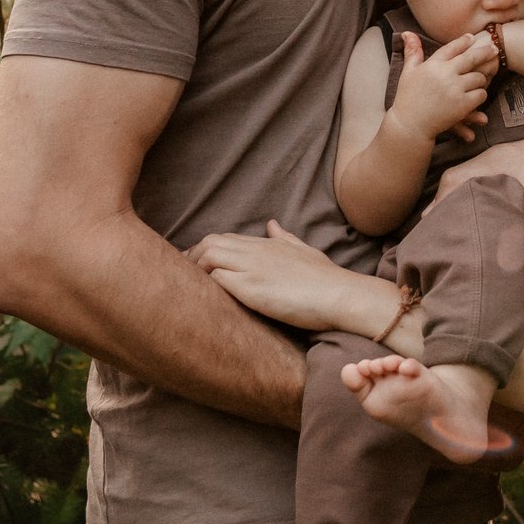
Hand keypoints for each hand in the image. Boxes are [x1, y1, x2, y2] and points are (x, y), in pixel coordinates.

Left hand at [186, 220, 374, 332]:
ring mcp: (252, 267)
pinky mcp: (251, 287)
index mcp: (267, 243)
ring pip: (209, 255)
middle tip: (182, 279)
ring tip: (186, 290)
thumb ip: (285, 238)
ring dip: (195, 271)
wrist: (341, 295)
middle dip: (191, 258)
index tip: (194, 266)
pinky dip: (206, 286)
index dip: (205, 251)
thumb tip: (272, 224)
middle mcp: (256, 250)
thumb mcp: (305, 251)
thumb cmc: (327, 279)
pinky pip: (216, 278)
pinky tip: (202, 299)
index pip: (224, 239)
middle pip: (210, 243)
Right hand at [390, 32, 497, 142]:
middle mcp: (445, 73)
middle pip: (471, 58)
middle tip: (494, 49)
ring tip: (482, 80)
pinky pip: (480, 95)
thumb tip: (407, 32)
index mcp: (433, 64)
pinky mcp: (462, 104)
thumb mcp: (408, 72)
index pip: (452, 47)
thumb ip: (412, 52)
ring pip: (479, 78)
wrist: (410, 126)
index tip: (472, 37)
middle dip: (485, 52)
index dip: (464, 41)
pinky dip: (480, 95)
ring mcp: (455, 88)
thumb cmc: (407, 99)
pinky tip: (477, 96)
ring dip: (481, 79)